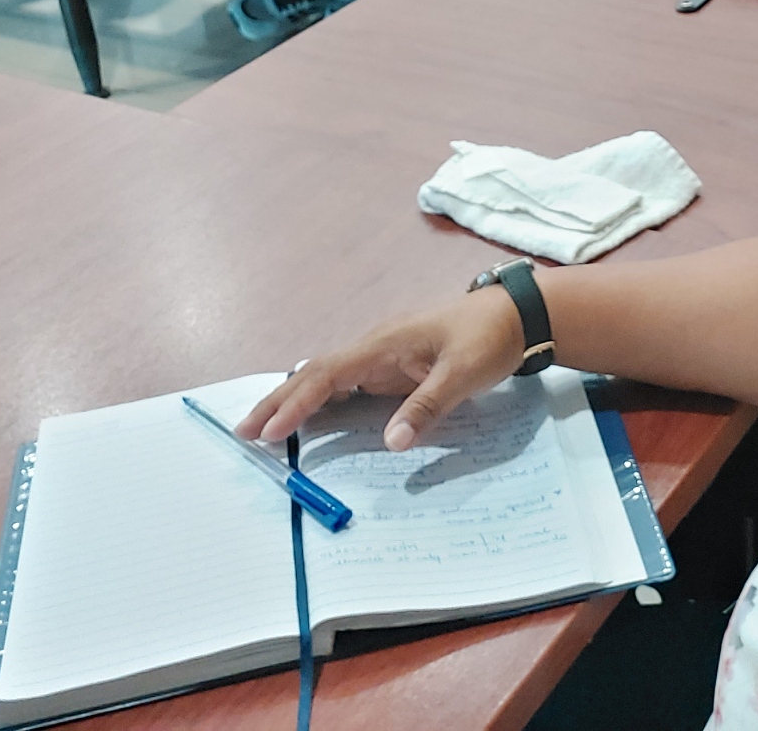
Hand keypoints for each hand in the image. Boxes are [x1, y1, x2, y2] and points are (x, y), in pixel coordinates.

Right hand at [235, 288, 524, 450]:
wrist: (513, 315)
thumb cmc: (488, 340)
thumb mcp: (464, 374)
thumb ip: (427, 406)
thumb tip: (392, 443)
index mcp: (383, 344)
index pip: (328, 374)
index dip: (297, 404)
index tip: (271, 431)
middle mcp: (373, 348)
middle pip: (314, 374)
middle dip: (278, 402)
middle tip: (243, 432)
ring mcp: (380, 357)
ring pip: (325, 379)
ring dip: (293, 402)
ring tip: (261, 429)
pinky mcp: (390, 367)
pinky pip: (344, 385)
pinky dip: (318, 401)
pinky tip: (305, 419)